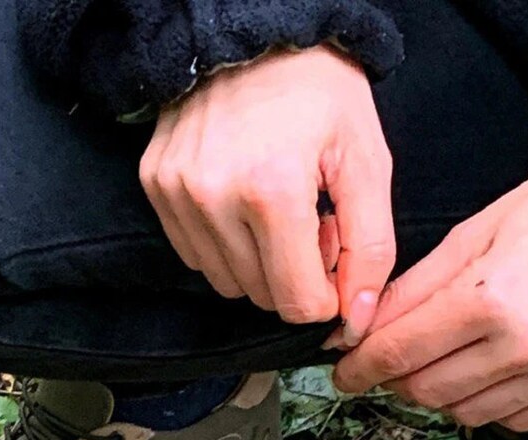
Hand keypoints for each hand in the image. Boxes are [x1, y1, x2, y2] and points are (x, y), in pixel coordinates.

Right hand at [139, 46, 393, 330]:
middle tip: (310, 220)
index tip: (334, 252)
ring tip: (277, 210)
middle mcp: (214, 198)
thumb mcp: (366, 159)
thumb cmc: (318, 90)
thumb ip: (370, 246)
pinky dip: (226, 245)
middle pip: (262, 297)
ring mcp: (178, 194)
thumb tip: (355, 321)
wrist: (252, 30)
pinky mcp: (157, 187)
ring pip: (228, 283)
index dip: (326, 294)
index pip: (297, 302)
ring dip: (259, 264)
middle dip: (294, 274)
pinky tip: (243, 202)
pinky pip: (196, 257)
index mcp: (272, 192)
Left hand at [333, 152, 527, 428]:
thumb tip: (360, 330)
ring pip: (466, 413)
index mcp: (493, 298)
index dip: (361, 368)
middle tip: (391, 363)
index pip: (401, 353)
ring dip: (441, 393)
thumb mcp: (478, 231)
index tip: (345, 373)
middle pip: (427, 391)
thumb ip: (415, 289)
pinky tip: (490, 369)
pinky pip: (511, 418)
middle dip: (397, 380)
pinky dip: (487, 402)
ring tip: (446, 360)